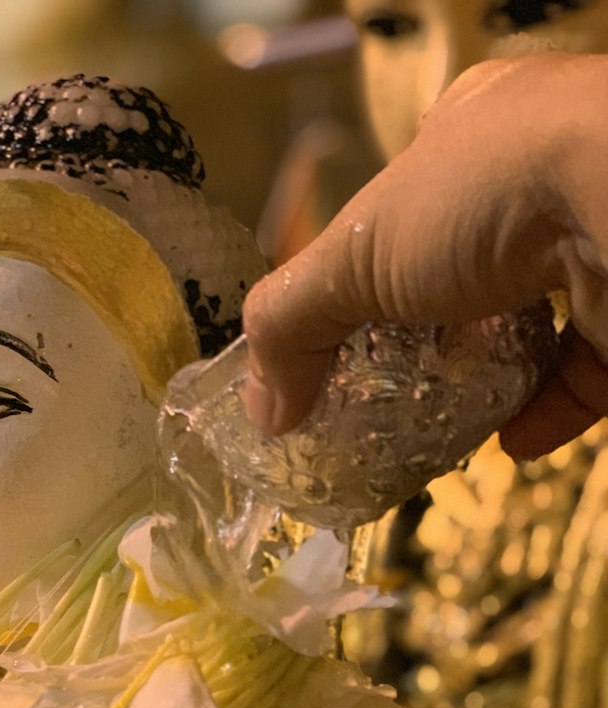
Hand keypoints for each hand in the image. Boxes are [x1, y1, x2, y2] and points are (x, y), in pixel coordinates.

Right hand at [242, 53, 607, 460]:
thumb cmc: (484, 199)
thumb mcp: (355, 252)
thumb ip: (293, 326)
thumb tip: (261, 413)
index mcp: (472, 136)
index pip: (406, 205)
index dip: (367, 271)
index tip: (339, 338)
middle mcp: (540, 175)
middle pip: (463, 274)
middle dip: (422, 342)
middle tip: (382, 399)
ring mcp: (594, 237)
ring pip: (528, 324)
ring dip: (482, 383)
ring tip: (437, 433)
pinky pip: (585, 368)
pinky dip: (546, 410)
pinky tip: (511, 442)